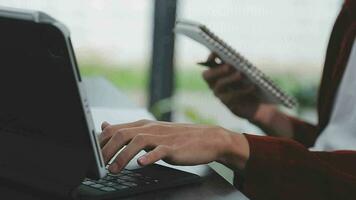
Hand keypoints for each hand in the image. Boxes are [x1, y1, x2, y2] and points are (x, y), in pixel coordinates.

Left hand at [99, 120, 249, 173]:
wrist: (206, 138)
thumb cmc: (178, 138)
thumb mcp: (151, 132)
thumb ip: (128, 131)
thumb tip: (105, 126)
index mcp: (143, 125)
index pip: (115, 129)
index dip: (100, 142)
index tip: (91, 155)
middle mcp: (150, 128)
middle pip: (122, 134)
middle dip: (106, 150)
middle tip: (98, 165)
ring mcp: (162, 137)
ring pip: (137, 142)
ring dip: (122, 156)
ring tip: (113, 169)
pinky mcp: (173, 147)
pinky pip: (159, 151)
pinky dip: (149, 157)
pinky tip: (141, 164)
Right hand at [202, 53, 275, 121]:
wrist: (258, 104)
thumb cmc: (249, 83)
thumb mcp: (244, 72)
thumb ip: (236, 64)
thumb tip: (233, 56)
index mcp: (217, 74)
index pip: (208, 65)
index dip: (210, 59)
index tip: (216, 52)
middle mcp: (214, 84)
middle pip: (208, 76)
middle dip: (217, 69)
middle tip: (228, 66)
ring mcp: (219, 95)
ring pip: (220, 85)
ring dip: (230, 78)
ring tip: (240, 74)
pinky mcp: (228, 105)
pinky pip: (232, 96)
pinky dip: (242, 90)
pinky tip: (252, 86)